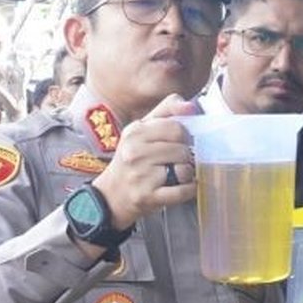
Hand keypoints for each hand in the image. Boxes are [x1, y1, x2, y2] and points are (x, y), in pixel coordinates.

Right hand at [91, 94, 196, 229]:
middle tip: (176, 161)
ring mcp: (141, 176)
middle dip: (185, 156)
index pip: (176, 127)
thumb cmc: (131, 160)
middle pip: (182, 149)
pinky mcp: (148, 197)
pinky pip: (182, 191)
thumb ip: (166, 111)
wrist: (111, 195)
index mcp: (135, 132)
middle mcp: (135, 152)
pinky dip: (188, 190)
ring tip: (175, 174)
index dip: (184, 136)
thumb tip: (191, 106)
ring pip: (184, 170)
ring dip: (186, 174)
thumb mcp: (141, 131)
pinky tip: (182, 187)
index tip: (180, 143)